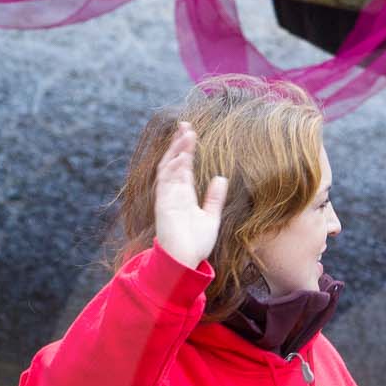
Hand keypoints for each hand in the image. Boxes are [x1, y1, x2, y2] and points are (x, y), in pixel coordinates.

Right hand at [151, 124, 229, 268]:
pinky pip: (165, 182)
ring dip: (176, 150)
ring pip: (169, 168)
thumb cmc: (196, 243)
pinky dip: (172, 168)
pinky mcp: (164, 204)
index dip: (187, 149)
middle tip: (185, 124)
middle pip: (174, 162)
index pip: (184, 166)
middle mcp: (174, 193)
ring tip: (185, 134)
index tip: (191, 133)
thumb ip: (214, 198)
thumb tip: (221, 178)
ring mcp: (167, 198)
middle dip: (178, 143)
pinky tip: (179, 155)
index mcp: (184, 195)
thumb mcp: (211, 217)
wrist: (185, 261)